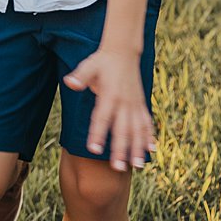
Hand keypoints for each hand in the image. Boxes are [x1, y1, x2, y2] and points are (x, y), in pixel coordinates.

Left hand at [63, 46, 154, 171]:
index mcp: (110, 94)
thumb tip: (69, 82)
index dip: (97, 134)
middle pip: (121, 129)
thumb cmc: (102, 61)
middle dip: (120, 149)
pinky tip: (151, 150)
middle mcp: (124, 102)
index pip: (102, 118)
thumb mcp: (89, 65)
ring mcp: (134, 105)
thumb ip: (80, 76)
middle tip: (117, 168)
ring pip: (137, 130)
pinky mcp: (141, 105)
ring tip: (136, 166)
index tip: (93, 150)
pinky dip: (149, 136)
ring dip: (137, 148)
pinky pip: (147, 123)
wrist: (123, 51)